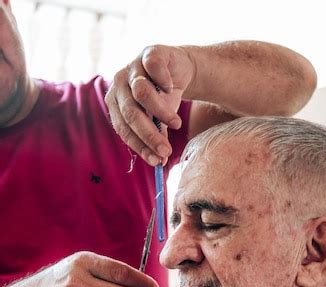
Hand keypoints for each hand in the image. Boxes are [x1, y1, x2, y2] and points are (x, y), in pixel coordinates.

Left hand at [105, 45, 194, 165]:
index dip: (140, 146)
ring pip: (141, 92)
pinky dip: (163, 81)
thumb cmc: (164, 100)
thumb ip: (157, 139)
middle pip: (131, 113)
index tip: (156, 161)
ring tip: (177, 124)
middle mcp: (120, 85)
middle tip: (166, 151)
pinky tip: (172, 89)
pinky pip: (153, 67)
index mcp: (116, 104)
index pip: (123, 129)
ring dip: (161, 112)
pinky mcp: (149, 53)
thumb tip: (160, 163)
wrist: (178, 70)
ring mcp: (133, 67)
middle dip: (149, 136)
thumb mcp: (159, 122)